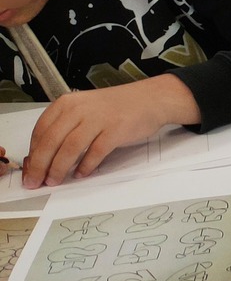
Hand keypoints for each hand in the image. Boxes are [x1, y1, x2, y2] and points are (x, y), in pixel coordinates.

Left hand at [10, 76, 200, 188]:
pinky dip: (86, 166)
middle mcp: (79, 109)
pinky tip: (81, 174)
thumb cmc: (116, 108)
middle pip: (51, 141)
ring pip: (70, 148)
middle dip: (40, 165)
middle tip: (36, 181)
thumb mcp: (84, 110)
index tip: (30, 169)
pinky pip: (95, 152)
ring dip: (59, 168)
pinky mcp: (116, 130)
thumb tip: (45, 156)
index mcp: (67, 103)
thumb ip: (65, 128)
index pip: (41, 131)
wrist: (149, 99)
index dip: (33, 153)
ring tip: (55, 180)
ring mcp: (99, 119)